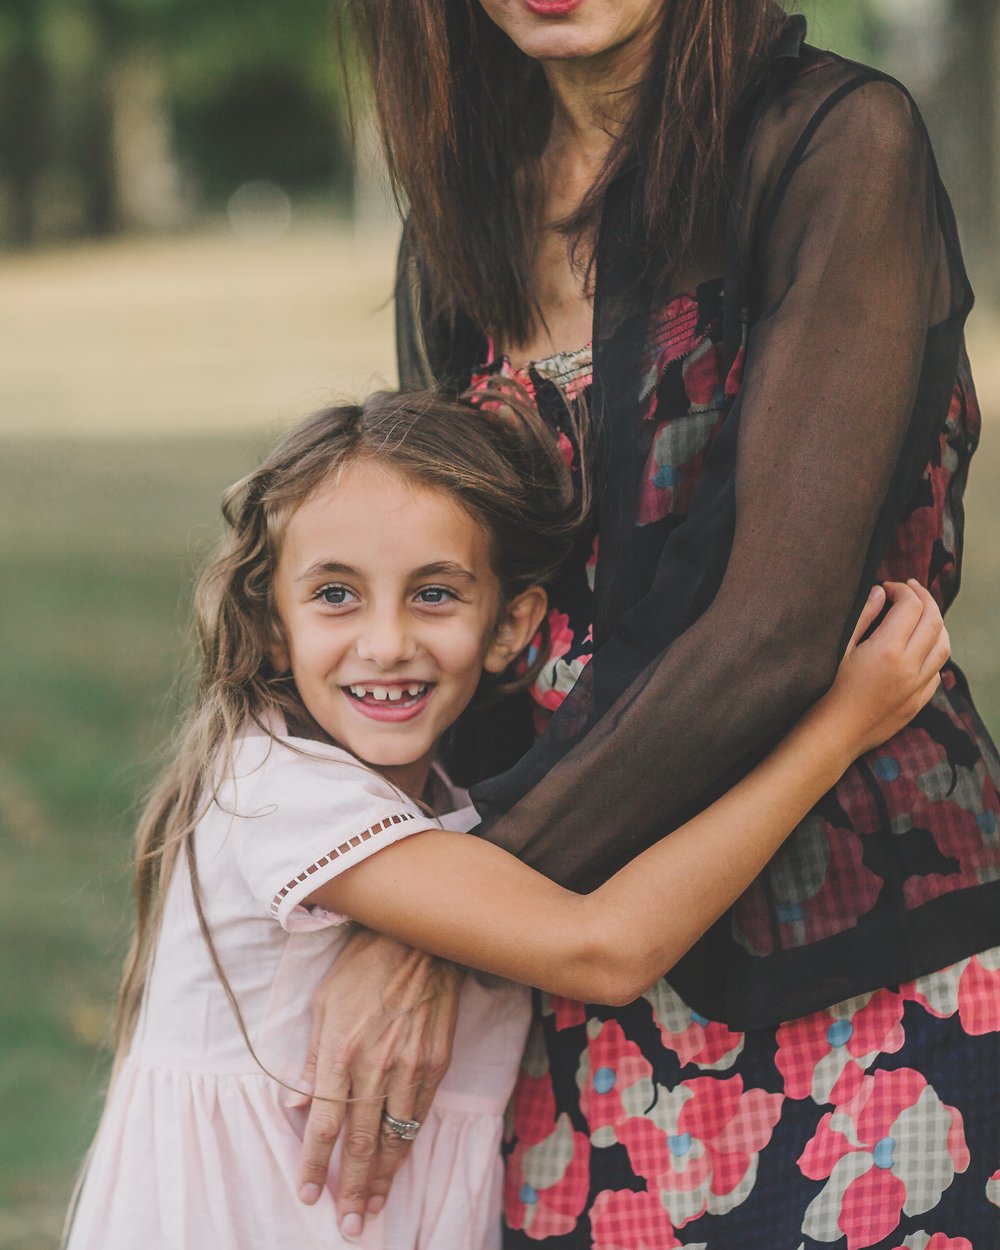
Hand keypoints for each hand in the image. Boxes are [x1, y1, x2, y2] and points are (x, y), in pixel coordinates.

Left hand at [294, 928, 462, 1240]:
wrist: (419, 940)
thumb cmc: (364, 966)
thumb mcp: (325, 1003)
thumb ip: (312, 1058)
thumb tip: (296, 1102)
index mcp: (340, 1052)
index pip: (324, 1125)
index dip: (315, 1165)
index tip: (309, 1195)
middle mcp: (375, 1066)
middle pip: (360, 1143)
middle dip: (352, 1189)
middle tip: (348, 1224)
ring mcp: (409, 1066)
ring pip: (395, 1136)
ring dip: (382, 1178)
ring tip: (372, 1208)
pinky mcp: (436, 1062)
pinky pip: (420, 1113)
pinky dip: (407, 1144)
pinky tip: (398, 1162)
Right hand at [818, 579, 949, 755]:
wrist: (836, 732)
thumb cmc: (830, 689)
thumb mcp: (842, 648)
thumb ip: (864, 617)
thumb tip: (880, 592)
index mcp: (888, 649)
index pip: (911, 606)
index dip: (902, 590)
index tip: (889, 587)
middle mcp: (909, 666)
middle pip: (934, 620)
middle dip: (924, 598)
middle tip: (910, 589)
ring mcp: (918, 686)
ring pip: (944, 646)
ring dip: (937, 624)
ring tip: (923, 615)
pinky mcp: (919, 702)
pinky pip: (937, 672)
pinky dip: (933, 653)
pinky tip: (919, 649)